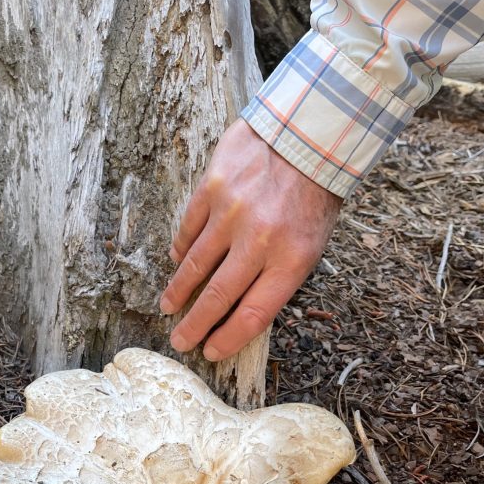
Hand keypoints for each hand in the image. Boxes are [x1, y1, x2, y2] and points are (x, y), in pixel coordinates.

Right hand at [160, 119, 341, 361]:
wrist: (311, 132)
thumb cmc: (315, 195)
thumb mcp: (312, 243)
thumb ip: (279, 274)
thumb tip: (241, 307)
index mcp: (291, 261)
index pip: (251, 315)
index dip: (227, 339)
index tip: (211, 351)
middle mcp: (259, 241)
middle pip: (217, 298)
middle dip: (194, 326)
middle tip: (180, 341)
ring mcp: (232, 214)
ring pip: (195, 266)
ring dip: (179, 291)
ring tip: (169, 307)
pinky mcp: (213, 188)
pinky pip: (190, 229)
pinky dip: (181, 249)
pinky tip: (177, 262)